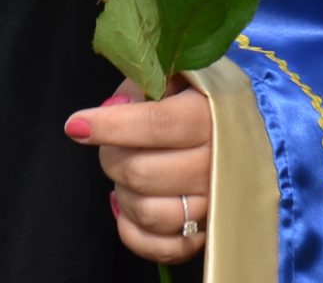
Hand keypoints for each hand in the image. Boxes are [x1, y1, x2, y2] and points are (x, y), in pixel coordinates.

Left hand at [70, 79, 211, 267]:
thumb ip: (143, 85)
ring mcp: (216, 204)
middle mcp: (219, 164)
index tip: (76, 125)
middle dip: (111, 157)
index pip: (155, 125)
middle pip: (142, 173)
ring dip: (124, 193)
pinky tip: (125, 207)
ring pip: (149, 212)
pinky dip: (134, 231)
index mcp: (212, 116)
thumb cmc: (200, 98)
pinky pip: (164, 248)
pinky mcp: (209, 232)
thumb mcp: (175, 75)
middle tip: (111, 144)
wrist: (246, 129)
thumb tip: (112, 110)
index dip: (110, 126)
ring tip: (126, 173)